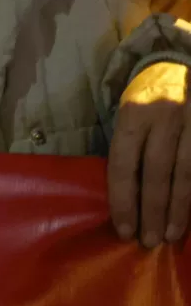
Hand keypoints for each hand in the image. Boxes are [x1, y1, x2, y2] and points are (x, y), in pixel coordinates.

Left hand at [110, 60, 190, 246]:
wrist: (179, 64)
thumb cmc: (148, 96)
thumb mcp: (129, 111)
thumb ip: (128, 145)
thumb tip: (122, 191)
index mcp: (133, 115)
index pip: (122, 163)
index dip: (122, 199)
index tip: (123, 229)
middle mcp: (162, 119)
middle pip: (156, 172)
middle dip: (151, 210)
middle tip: (147, 241)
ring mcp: (190, 124)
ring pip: (185, 174)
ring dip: (178, 209)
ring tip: (169, 235)